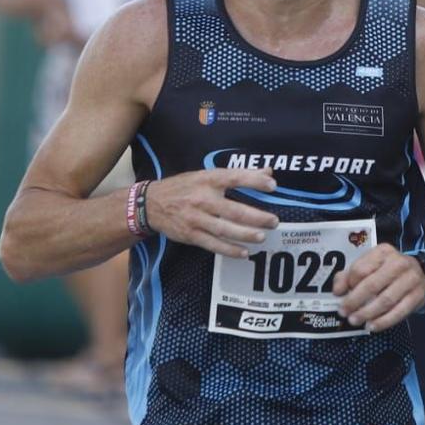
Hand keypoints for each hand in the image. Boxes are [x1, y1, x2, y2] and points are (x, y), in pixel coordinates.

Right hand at [142, 168, 280, 258]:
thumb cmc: (184, 187)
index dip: (254, 181)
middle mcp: (202, 199)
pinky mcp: (191, 235)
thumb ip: (237, 174)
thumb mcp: (206, 175)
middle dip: (256, 217)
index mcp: (208, 180)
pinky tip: (244, 252)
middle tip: (273, 221)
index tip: (272, 185)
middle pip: (233, 210)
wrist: (151, 203)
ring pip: (225, 229)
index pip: (234, 177)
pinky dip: (229, 250)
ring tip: (261, 237)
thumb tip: (268, 172)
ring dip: (245, 235)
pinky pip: (213, 244)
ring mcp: (196, 218)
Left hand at [332, 245, 424, 331]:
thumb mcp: (370, 265)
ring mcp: (411, 279)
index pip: (361, 269)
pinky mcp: (417, 296)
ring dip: (367, 313)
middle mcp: (398, 263)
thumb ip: (349, 275)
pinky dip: (384, 321)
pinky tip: (372, 326)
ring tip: (355, 321)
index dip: (348, 284)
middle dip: (355, 301)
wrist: (422, 273)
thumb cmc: (389, 270)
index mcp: (383, 252)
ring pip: (385, 300)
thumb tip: (337, 291)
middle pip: (372, 285)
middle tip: (344, 313)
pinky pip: (399, 312)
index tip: (340, 295)